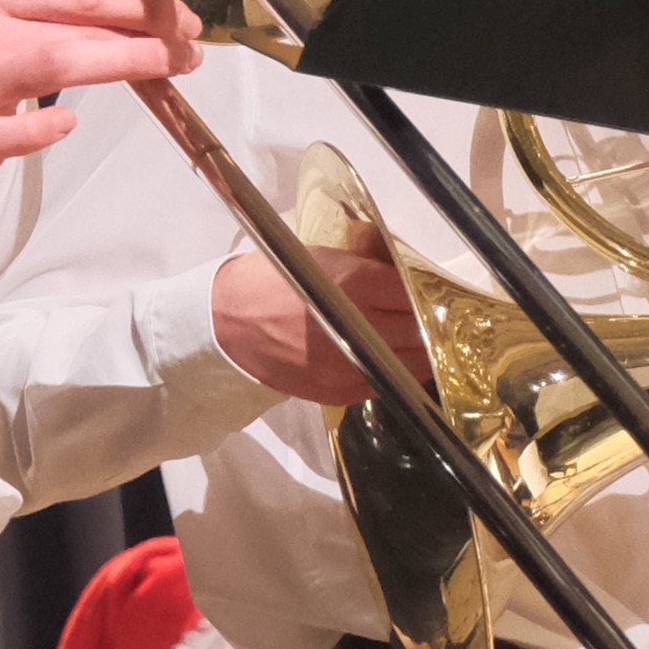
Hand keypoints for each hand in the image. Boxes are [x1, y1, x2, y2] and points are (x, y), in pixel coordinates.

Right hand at [214, 234, 414, 407]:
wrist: (220, 325)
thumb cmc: (266, 282)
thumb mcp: (320, 257)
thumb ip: (368, 265)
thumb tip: (405, 271)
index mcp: (353, 284)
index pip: (414, 294)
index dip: (426, 295)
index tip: (428, 296)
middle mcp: (356, 327)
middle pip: (420, 331)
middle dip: (426, 325)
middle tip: (425, 319)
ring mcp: (348, 365)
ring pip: (411, 363)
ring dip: (415, 352)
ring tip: (409, 340)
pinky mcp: (337, 391)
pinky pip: (383, 383)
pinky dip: (388, 370)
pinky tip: (379, 357)